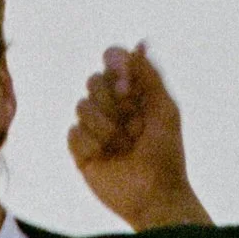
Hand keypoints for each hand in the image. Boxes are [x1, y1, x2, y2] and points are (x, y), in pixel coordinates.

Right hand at [66, 43, 211, 231]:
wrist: (155, 195)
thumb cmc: (166, 153)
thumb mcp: (164, 107)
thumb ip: (149, 74)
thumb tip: (139, 42)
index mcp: (132, 93)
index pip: (112, 61)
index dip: (116, 67)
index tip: (129, 87)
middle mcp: (111, 107)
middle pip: (93, 80)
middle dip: (111, 101)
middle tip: (131, 123)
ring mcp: (95, 129)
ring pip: (81, 106)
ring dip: (104, 126)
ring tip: (121, 146)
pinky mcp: (81, 152)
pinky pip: (73, 133)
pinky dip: (90, 144)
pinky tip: (105, 157)